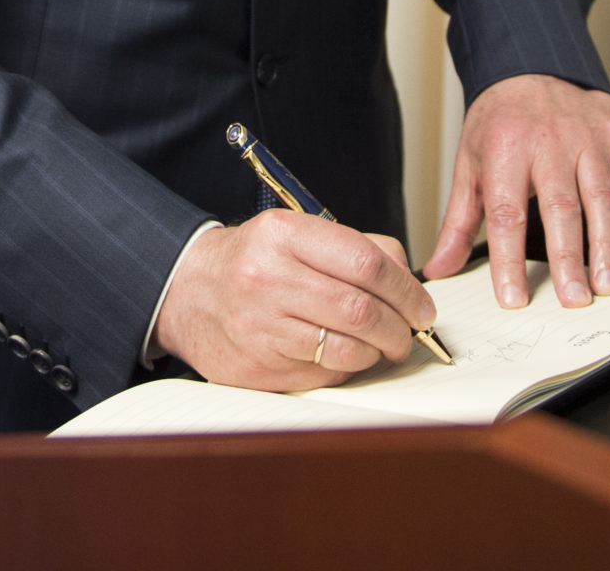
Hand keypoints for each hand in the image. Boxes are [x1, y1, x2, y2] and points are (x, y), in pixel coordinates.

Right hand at [154, 211, 438, 391]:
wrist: (187, 291)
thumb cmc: (255, 261)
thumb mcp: (298, 232)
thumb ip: (357, 248)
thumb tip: (409, 282)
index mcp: (283, 234)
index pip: (365, 263)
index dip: (407, 290)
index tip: (422, 307)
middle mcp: (266, 278)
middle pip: (360, 310)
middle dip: (399, 329)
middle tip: (408, 333)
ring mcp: (258, 327)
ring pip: (346, 351)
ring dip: (376, 354)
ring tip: (380, 346)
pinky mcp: (255, 368)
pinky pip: (321, 377)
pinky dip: (343, 370)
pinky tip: (340, 356)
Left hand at [424, 73, 609, 310]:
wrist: (532, 69)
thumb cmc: (500, 123)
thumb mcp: (470, 164)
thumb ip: (458, 222)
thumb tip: (438, 269)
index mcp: (506, 146)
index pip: (507, 211)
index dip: (509, 258)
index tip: (512, 297)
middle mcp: (549, 140)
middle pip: (561, 206)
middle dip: (569, 258)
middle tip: (573, 300)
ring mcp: (589, 137)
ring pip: (603, 198)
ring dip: (608, 247)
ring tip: (606, 287)